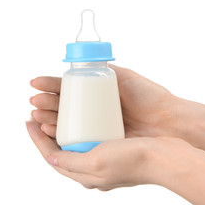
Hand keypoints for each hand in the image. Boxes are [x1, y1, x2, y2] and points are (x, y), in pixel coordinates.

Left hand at [25, 120, 176, 190]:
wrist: (165, 156)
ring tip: (53, 102)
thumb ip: (70, 163)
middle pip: (63, 142)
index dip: (37, 138)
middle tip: (37, 106)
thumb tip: (50, 159)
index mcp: (87, 172)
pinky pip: (93, 126)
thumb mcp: (96, 164)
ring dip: (62, 117)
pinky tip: (81, 106)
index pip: (53, 155)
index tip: (28, 120)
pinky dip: (83, 116)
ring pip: (77, 132)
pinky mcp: (117, 138)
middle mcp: (94, 161)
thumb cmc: (133, 161)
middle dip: (47, 123)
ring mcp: (106, 149)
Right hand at [30, 64, 181, 137]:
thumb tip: (84, 62)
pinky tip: (50, 130)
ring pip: (68, 122)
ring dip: (49, 118)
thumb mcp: (125, 77)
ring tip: (38, 115)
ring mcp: (98, 126)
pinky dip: (62, 134)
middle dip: (46, 102)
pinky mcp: (102, 141)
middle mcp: (96, 110)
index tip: (36, 83)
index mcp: (100, 94)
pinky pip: (78, 138)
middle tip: (35, 101)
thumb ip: (107, 70)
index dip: (51, 85)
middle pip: (65, 105)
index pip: (70, 88)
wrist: (169, 121)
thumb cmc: (150, 97)